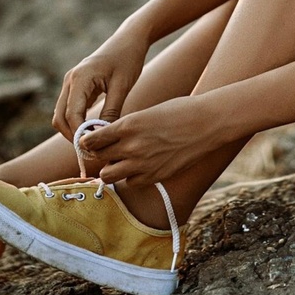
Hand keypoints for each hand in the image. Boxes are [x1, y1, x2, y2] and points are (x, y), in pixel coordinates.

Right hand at [52, 28, 147, 141]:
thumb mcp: (123, 86)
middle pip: (59, 118)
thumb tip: (102, 135)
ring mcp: (71, 83)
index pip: (71, 114)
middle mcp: (70, 80)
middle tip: (91, 152)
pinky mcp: (76, 86)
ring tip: (93, 144)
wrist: (128, 39)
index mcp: (80, 78)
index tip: (93, 148)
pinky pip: (70, 109)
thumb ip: (111, 110)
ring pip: (61, 115)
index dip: (79, 134)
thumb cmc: (128, 59)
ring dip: (73, 131)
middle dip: (72, 136)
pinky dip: (77, 123)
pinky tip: (93, 132)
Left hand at [77, 96, 223, 186]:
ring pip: (108, 176)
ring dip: (110, 169)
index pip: (92, 140)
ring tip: (118, 161)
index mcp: (128, 125)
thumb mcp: (146, 113)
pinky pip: (129, 183)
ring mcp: (143, 164)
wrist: (207, 123)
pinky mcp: (154, 177)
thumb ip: (125, 127)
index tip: (90, 140)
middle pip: (98, 158)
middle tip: (104, 151)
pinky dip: (129, 177)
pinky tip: (137, 167)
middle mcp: (132, 146)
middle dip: (98, 154)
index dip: (88, 141)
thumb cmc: (178, 111)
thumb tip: (106, 138)